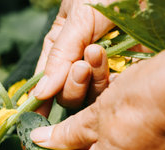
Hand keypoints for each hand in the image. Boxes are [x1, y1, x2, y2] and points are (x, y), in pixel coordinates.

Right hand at [32, 0, 114, 114]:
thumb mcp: (77, 19)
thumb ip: (60, 57)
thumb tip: (40, 94)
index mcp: (61, 48)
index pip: (46, 82)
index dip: (40, 101)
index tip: (37, 116)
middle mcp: (79, 62)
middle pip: (68, 96)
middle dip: (73, 85)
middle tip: (82, 66)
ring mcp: (104, 70)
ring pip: (91, 97)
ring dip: (94, 80)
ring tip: (99, 53)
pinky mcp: (127, 73)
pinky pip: (115, 92)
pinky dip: (114, 83)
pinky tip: (115, 62)